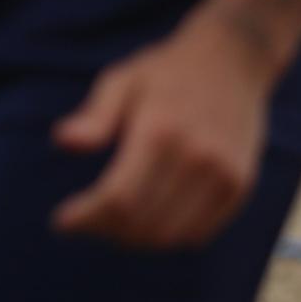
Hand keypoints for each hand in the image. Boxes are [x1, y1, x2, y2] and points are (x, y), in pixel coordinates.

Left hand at [52, 14, 275, 247]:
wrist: (232, 61)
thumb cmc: (165, 72)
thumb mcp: (121, 81)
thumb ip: (94, 116)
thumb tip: (62, 141)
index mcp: (160, 133)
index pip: (119, 198)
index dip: (86, 218)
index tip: (60, 223)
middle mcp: (197, 159)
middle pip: (143, 222)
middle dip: (104, 231)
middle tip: (81, 224)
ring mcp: (224, 176)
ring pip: (171, 235)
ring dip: (134, 240)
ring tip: (108, 225)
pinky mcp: (240, 186)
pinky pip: (200, 232)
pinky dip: (168, 237)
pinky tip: (144, 222)